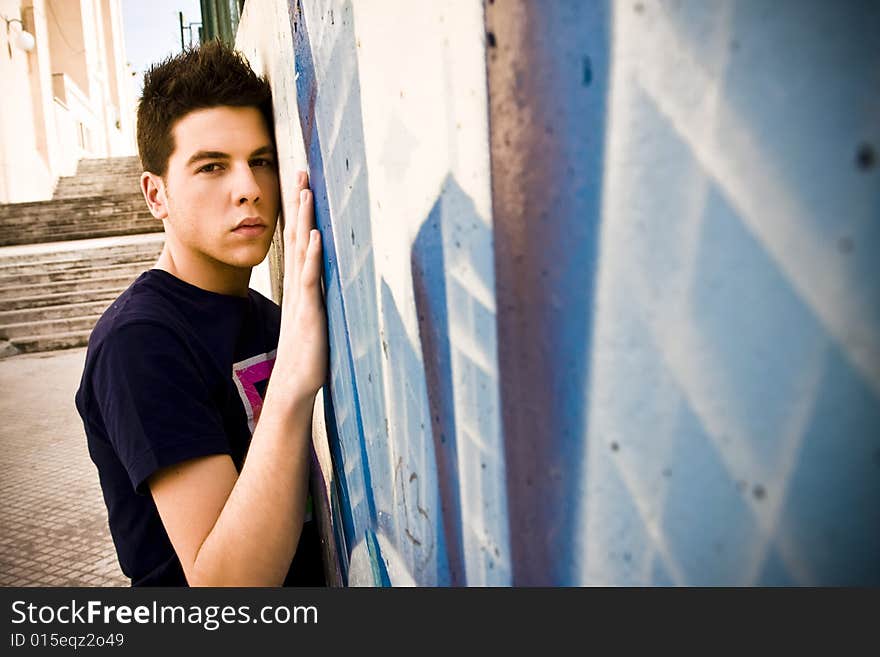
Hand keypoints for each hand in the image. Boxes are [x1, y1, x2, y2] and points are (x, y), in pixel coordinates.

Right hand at [273, 170, 327, 404]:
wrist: (296, 384)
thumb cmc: (308, 352)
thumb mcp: (315, 317)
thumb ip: (320, 296)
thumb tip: (327, 280)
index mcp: (301, 284)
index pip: (299, 239)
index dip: (299, 212)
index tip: (302, 184)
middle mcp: (300, 285)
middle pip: (298, 236)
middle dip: (299, 204)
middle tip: (300, 171)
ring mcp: (303, 297)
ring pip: (302, 251)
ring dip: (305, 222)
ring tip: (306, 193)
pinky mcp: (309, 312)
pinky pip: (310, 279)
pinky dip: (313, 257)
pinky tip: (317, 236)